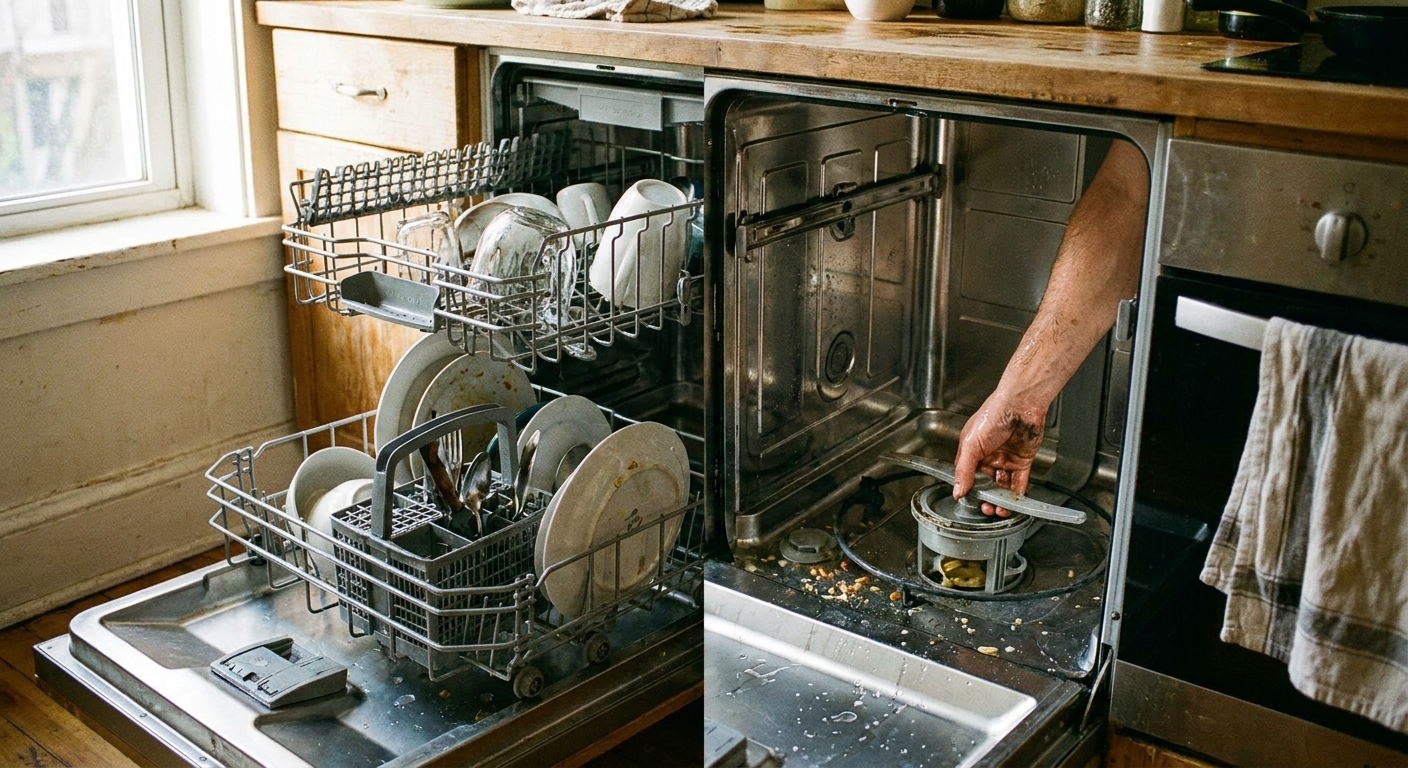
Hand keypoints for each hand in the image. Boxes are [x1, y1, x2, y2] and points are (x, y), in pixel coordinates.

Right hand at [951, 394, 1046, 516]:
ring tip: (998, 510)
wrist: (1020, 406)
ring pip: (1002, 486)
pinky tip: (1012, 504)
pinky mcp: (1022, 461)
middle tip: (986, 508)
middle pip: (985, 483)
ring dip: (1000, 500)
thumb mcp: (971, 444)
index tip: (969, 502)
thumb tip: (957, 491)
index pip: (967, 475)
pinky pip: (1018, 482)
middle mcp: (989, 456)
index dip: (968, 489)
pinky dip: (1016, 495)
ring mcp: (1006, 459)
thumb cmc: (993, 415)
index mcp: (972, 450)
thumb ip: (964, 470)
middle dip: (985, 498)